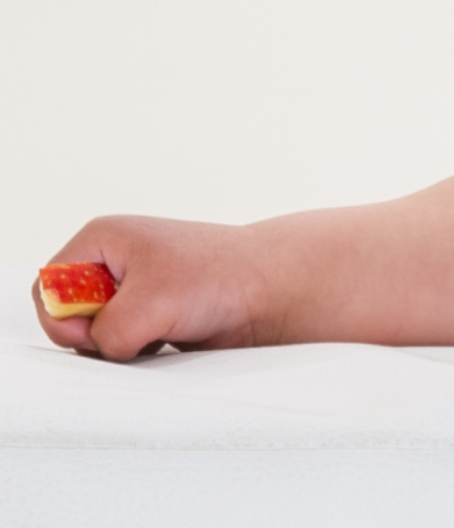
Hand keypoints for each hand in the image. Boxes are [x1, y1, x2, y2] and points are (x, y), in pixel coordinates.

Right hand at [34, 216, 270, 360]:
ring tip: (158, 332)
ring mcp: (129, 291)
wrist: (268, 289)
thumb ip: (102, 332)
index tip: (98, 325)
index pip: (47, 286)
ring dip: (116, 347)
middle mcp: (112, 262)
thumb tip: (96, 348)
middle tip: (134, 332)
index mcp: (102, 239)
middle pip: (64, 317)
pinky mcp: (145, 317)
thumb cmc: (219, 277)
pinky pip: (116, 348)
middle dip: (92, 335)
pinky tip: (165, 341)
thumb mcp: (146, 306)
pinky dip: (133, 353)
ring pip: (91, 337)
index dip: (63, 316)